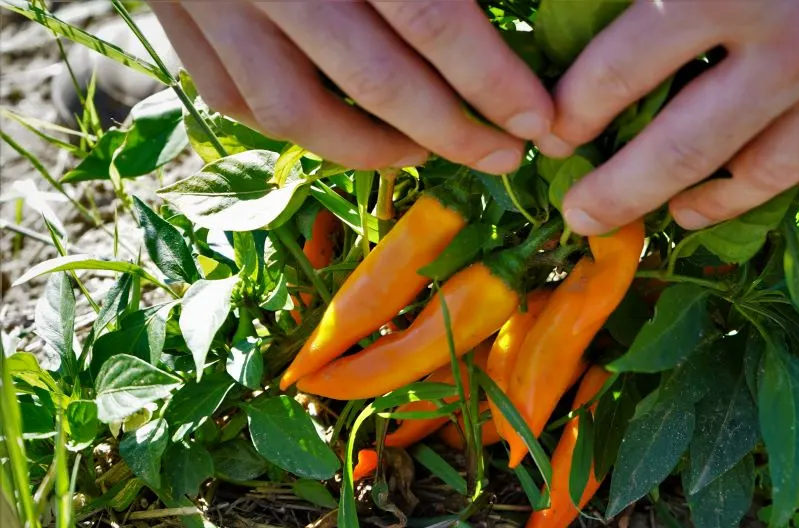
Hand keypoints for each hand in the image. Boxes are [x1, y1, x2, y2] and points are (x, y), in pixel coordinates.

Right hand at [150, 1, 551, 172]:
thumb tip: (516, 11)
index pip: (433, 20)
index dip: (493, 82)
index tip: (538, 119)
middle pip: (378, 82)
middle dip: (455, 133)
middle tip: (505, 158)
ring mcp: (216, 0)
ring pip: (300, 114)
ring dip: (377, 150)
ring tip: (428, 151)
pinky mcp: (178, 19)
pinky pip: (239, 101)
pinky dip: (300, 130)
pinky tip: (350, 131)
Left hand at [541, 2, 798, 234]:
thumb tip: (564, 14)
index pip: (624, 71)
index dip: (575, 114)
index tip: (554, 137)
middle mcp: (798, 41)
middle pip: (686, 151)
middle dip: (619, 193)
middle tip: (583, 216)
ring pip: (767, 174)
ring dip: (709, 203)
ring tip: (674, 213)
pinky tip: (766, 177)